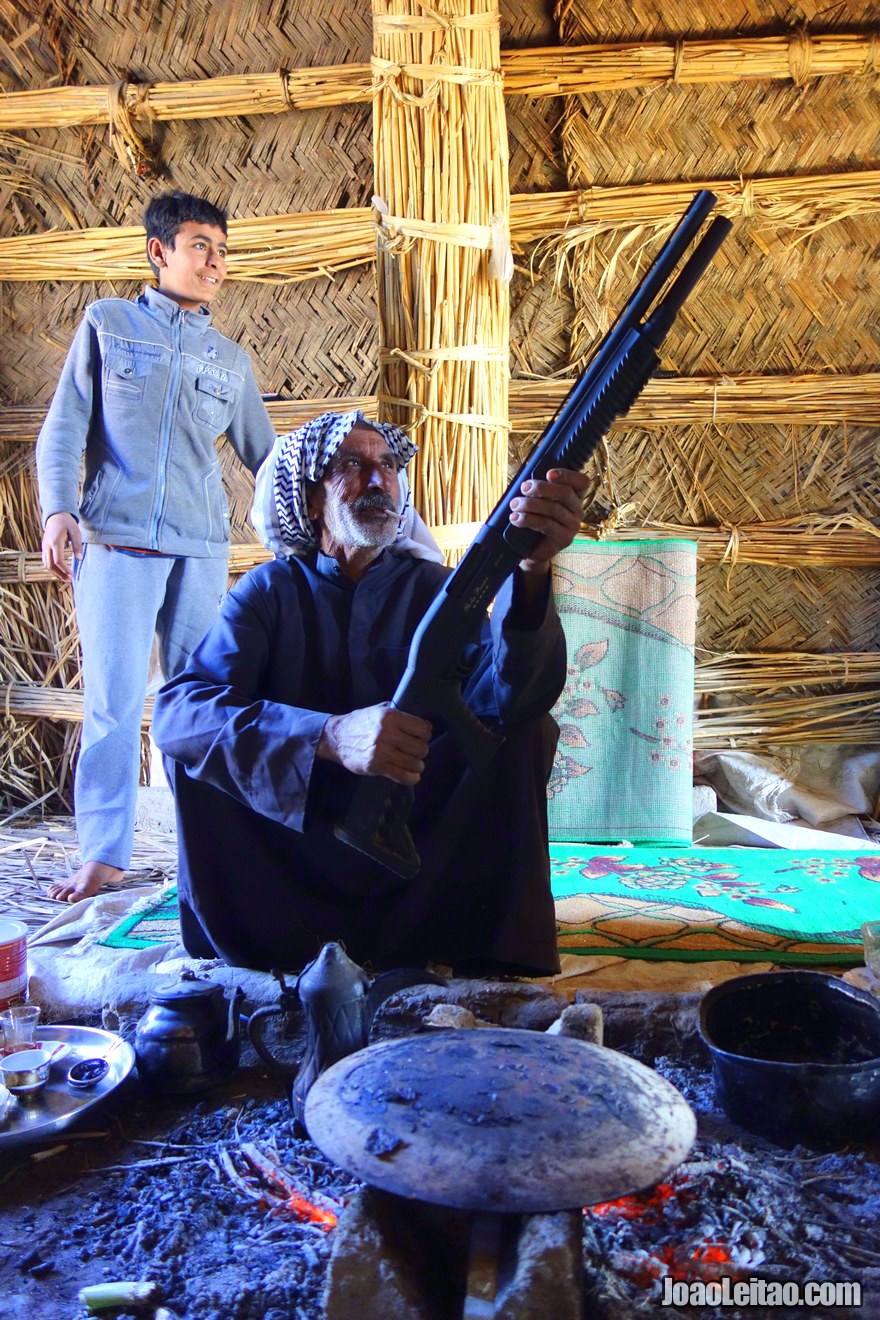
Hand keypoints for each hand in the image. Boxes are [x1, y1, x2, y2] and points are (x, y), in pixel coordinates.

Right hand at [41, 512, 82, 582]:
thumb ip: (77, 546)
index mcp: (55, 542)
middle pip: (50, 565)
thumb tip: (80, 559)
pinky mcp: (44, 547)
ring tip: (66, 578)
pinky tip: (60, 572)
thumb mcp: (76, 532)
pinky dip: (52, 568)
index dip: (64, 570)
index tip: (72, 575)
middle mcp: (47, 545)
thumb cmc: (68, 523)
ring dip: (55, 573)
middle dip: (59, 574)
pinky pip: (45, 561)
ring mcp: (44, 547)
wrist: (56, 516)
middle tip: (69, 580)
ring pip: (46, 564)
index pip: (57, 560)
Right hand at [317, 703, 431, 784]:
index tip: (421, 736)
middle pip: (421, 747)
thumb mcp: (378, 710)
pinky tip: (411, 775)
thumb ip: (399, 714)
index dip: (425, 734)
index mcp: (390, 716)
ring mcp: (381, 751)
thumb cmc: (359, 723)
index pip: (423, 729)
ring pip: (414, 763)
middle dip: (421, 750)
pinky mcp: (376, 766)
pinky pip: (403, 776)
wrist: (336, 738)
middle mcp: (387, 733)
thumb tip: (423, 723)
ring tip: (412, 763)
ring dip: (417, 765)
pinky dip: (411, 778)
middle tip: (414, 750)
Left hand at [508, 468, 589, 573]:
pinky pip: (546, 524)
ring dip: (530, 504)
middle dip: (542, 488)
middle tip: (524, 487)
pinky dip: (528, 519)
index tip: (548, 473)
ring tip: (514, 504)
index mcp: (575, 496)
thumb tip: (525, 478)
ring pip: (553, 508)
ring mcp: (573, 525)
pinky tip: (515, 518)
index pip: (581, 482)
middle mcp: (578, 510)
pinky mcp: (565, 539)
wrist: (530, 549)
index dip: (567, 475)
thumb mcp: (537, 500)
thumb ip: (537, 489)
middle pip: (565, 493)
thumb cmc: (534, 519)